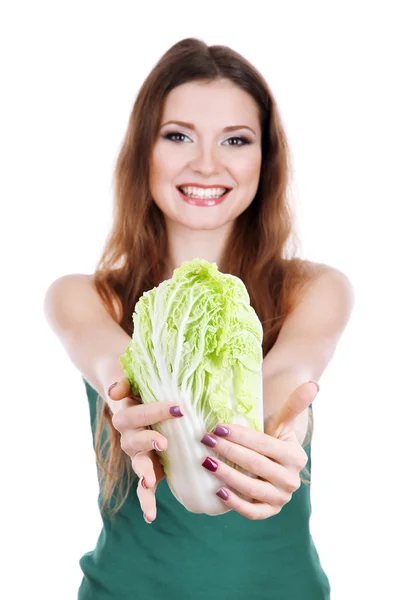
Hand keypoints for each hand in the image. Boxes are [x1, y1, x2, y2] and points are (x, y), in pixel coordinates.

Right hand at [108, 377, 184, 522]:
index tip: (178, 407)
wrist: (131, 393)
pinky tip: (150, 516)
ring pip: (137, 465)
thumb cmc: (136, 383)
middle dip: (147, 441)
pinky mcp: (149, 467)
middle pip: (133, 441)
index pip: (135, 414)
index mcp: (126, 414)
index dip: (154, 411)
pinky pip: (145, 487)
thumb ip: (122, 382)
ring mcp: (138, 454)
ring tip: (149, 481)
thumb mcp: (129, 377)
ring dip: (143, 474)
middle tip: (164, 441)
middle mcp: (129, 436)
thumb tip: (116, 391)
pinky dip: (146, 501)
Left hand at [200, 381, 318, 519]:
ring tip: (206, 461)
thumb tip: (313, 385)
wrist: (276, 464)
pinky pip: (252, 511)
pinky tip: (217, 490)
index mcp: (295, 456)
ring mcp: (281, 498)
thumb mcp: (282, 422)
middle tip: (205, 440)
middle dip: (228, 451)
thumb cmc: (274, 438)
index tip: (217, 427)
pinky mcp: (270, 511)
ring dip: (227, 475)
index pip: (263, 444)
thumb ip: (294, 405)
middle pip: (255, 464)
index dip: (239, 436)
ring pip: (251, 488)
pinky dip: (235, 503)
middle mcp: (291, 480)